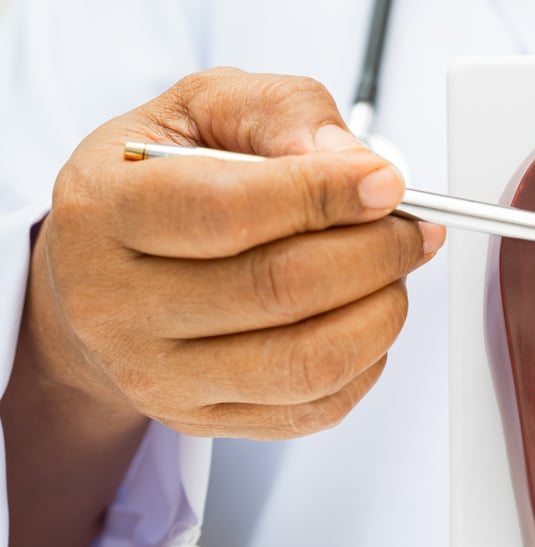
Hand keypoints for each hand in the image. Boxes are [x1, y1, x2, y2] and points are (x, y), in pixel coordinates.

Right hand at [30, 67, 442, 438]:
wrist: (98, 278)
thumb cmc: (155, 187)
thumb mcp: (199, 112)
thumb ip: (276, 113)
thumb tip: (347, 159)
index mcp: (105, 211)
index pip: (228, 212)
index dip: (325, 194)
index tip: (386, 182)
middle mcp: (117, 304)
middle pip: (281, 290)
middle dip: (375, 253)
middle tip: (411, 229)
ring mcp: (158, 376)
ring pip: (307, 362)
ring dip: (381, 312)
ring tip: (392, 273)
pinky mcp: (202, 421)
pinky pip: (316, 407)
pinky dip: (366, 361)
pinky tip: (363, 318)